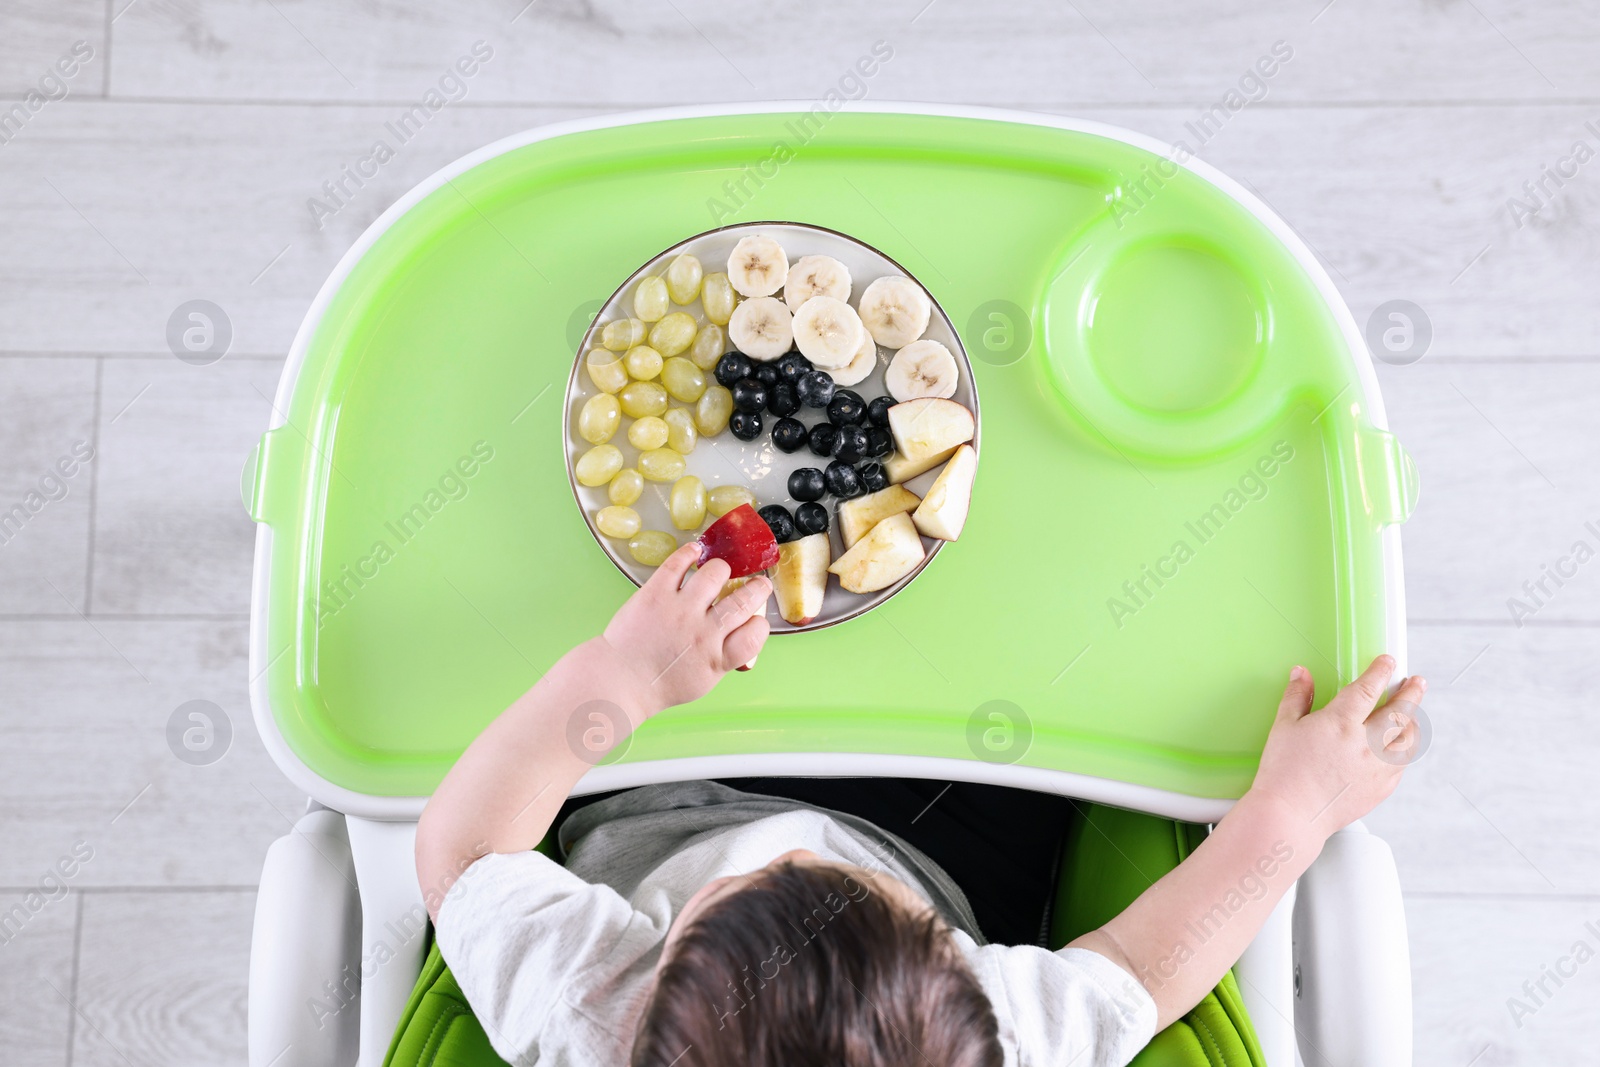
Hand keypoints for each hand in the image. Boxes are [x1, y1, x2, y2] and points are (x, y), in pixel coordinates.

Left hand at [601, 542, 771, 712]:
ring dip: (723, 569)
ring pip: (715, 574)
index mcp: (717, 658)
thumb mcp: (704, 681)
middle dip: (757, 589)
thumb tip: (744, 639)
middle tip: (758, 585)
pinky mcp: (655, 594)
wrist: (621, 679)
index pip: (756, 633)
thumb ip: (726, 658)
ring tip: (720, 572)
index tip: (755, 618)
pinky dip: (690, 552)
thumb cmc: (662, 683)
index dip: (760, 623)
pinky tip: (695, 551)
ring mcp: (679, 611)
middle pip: (743, 600)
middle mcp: (702, 633)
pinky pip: (678, 563)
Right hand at [1246, 655, 1425, 841]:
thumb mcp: (1283, 727)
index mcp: (1341, 723)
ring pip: (1408, 738)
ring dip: (1413, 721)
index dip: (1380, 671)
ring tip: (1412, 712)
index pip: (1368, 688)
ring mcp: (1378, 768)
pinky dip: (1405, 749)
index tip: (1387, 662)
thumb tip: (1302, 674)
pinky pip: (1402, 763)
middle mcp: (1366, 743)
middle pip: (1399, 711)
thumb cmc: (1282, 773)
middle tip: (1417, 682)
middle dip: (1411, 692)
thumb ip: (1297, 696)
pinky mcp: (1382, 788)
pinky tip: (1400, 745)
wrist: (1291, 815)